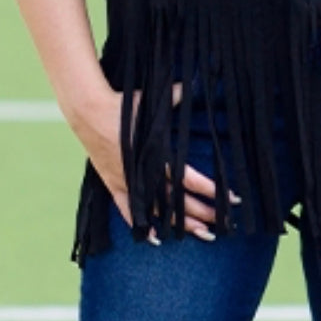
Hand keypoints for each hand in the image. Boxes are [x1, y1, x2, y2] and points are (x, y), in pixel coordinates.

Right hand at [70, 83, 222, 242]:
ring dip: (181, 225)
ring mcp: (128, 183)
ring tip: (203, 234)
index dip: (211, 191)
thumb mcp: (152, 101)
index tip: (231, 198)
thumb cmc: (124, 105)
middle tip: (225, 224)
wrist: (89, 112)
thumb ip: (176, 95)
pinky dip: (142, 227)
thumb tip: (194, 81)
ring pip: (158, 213)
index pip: (189, 180)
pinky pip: (128, 212)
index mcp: (157, 155)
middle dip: (204, 213)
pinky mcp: (114, 185)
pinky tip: (155, 240)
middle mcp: (144, 175)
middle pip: (179, 203)